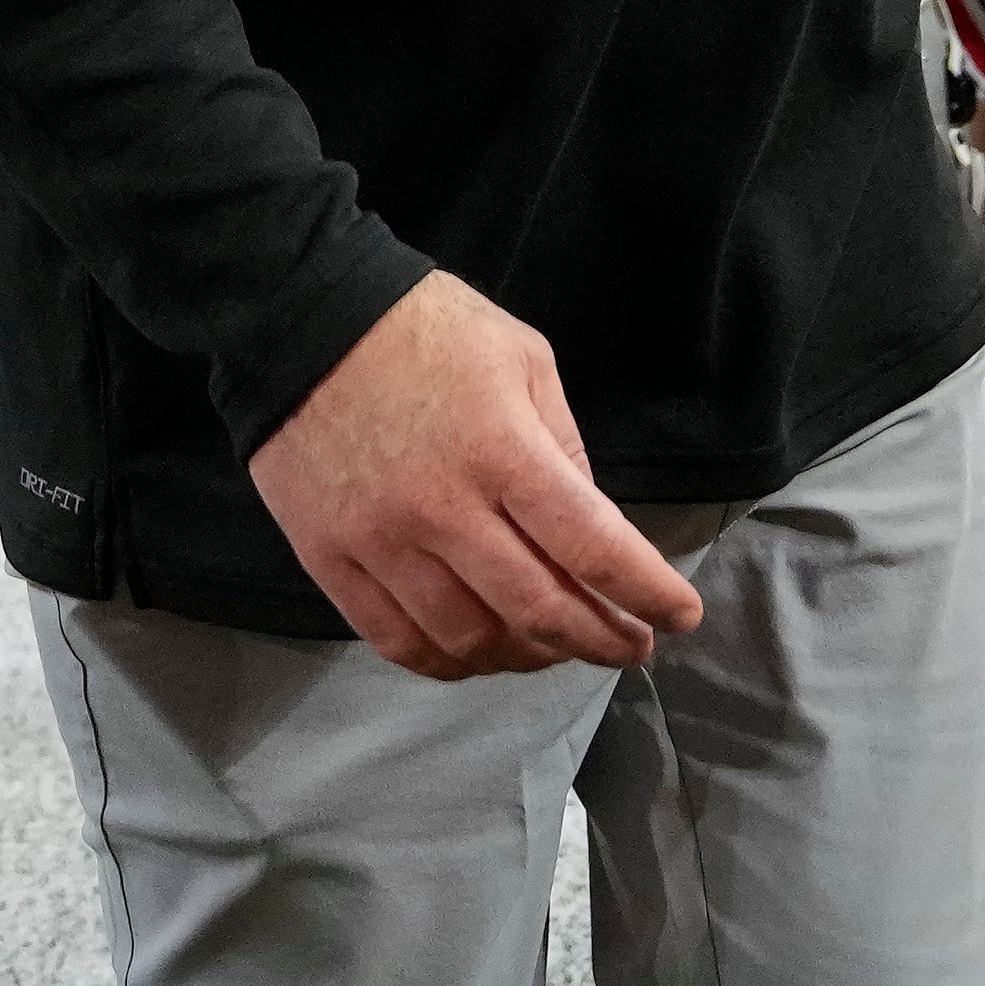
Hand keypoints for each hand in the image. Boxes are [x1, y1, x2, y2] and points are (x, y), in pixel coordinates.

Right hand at [247, 269, 706, 680]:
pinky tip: (483, 653)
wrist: (302, 322)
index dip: (645, 591)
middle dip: (600, 640)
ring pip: (470, 639)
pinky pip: (399, 641)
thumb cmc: (429, 329)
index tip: (682, 615)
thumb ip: (565, 445)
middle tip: (631, 646)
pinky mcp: (331, 561)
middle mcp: (444, 509)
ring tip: (559, 647)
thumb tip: (592, 529)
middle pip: (538, 610)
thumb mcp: (525, 358)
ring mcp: (382, 542)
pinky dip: (451, 663)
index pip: (591, 545)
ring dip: (529, 657)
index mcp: (503, 449)